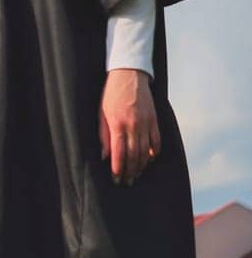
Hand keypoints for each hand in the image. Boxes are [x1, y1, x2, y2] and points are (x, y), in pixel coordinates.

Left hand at [100, 69, 159, 185]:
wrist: (128, 75)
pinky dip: (154, 153)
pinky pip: (157, 142)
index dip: (117, 169)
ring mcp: (146, 123)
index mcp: (118, 124)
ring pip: (146, 152)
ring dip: (141, 166)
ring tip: (136, 176)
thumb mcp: (100, 113)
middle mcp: (134, 126)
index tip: (116, 179)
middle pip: (134, 155)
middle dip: (130, 171)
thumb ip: (103, 135)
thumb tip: (104, 156)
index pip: (119, 153)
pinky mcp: (154, 120)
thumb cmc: (110, 94)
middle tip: (126, 182)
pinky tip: (150, 160)